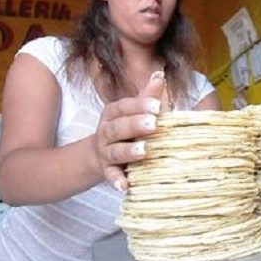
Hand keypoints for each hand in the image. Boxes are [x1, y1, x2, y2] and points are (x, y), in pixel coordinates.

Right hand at [93, 71, 163, 190]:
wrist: (101, 154)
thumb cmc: (126, 128)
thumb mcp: (134, 111)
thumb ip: (147, 96)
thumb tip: (160, 74)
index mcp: (113, 113)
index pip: (124, 106)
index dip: (139, 105)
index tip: (157, 105)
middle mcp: (106, 131)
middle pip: (118, 127)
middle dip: (135, 125)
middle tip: (153, 124)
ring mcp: (105, 152)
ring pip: (115, 151)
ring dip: (128, 151)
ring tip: (144, 150)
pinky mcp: (107, 170)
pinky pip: (111, 175)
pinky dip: (117, 180)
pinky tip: (125, 185)